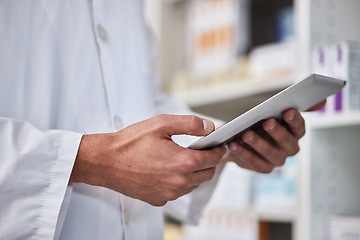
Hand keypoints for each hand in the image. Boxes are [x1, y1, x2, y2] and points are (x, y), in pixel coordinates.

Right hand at [70, 114, 225, 205]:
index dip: (219, 150)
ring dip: (196, 172)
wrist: (105, 162)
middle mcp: (178, 182)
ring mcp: (169, 193)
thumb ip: (190, 124)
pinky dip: (181, 181)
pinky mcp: (159, 199)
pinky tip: (169, 169)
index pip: (213, 158)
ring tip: (184, 158)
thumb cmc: (130, 143)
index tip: (219, 145)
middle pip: (208, 173)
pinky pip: (179, 191)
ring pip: (194, 184)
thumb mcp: (161, 124)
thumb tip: (209, 127)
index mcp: (182, 162)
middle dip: (209, 161)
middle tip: (202, 150)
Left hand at [223, 100, 325, 172]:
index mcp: (295, 132)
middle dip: (277, 132)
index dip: (295, 120)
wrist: (241, 137)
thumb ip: (293, 103)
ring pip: (271, 154)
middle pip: (287, 142)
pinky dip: (244, 154)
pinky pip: (255, 163)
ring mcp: (277, 160)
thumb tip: (322, 101)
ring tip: (246, 134)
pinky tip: (233, 145)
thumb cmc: (259, 121)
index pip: (299, 127)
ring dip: (258, 144)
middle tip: (266, 122)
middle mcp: (289, 148)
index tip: (288, 111)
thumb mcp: (272, 110)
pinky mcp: (263, 168)